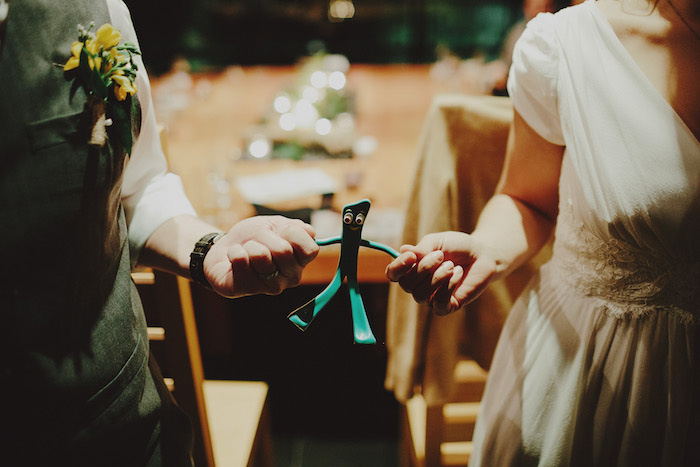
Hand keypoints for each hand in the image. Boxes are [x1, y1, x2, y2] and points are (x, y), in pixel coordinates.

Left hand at [203, 216, 318, 296]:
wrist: (226, 246)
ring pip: (261, 255)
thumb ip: (295, 228)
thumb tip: (310, 232)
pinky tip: (235, 257)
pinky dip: (235, 251)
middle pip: (284, 251)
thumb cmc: (253, 237)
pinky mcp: (246, 289)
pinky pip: (241, 260)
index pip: (310, 250)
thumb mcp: (275, 225)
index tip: (280, 231)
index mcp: (300, 262)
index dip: (292, 234)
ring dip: (249, 245)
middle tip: (257, 240)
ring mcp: (269, 287)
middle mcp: (289, 278)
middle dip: (265, 236)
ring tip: (246, 250)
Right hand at [385, 231, 496, 314]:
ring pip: (421, 295)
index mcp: (412, 269)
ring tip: (452, 265)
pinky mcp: (448, 306)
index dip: (397, 267)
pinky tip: (457, 274)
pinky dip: (447, 287)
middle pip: (406, 285)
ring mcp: (432, 298)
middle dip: (423, 269)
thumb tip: (403, 251)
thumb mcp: (438, 241)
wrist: (483, 254)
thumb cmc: (458, 246)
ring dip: (437, 278)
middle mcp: (418, 285)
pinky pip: (438, 304)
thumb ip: (422, 248)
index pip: (393, 274)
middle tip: (441, 256)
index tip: (411, 256)